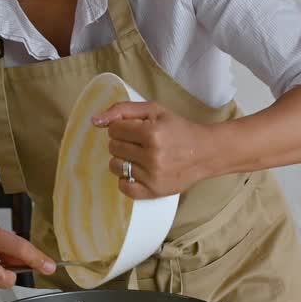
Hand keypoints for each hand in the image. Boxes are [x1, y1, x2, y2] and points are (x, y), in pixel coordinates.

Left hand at [93, 101, 216, 198]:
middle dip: (122, 142)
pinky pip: (123, 187)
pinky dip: (126, 179)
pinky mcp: (154, 191)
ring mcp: (153, 176)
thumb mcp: (155, 110)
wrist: (205, 152)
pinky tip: (138, 171)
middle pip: (113, 147)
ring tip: (139, 156)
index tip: (134, 129)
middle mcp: (152, 156)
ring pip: (115, 166)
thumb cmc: (179, 129)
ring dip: (123, 159)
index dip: (121, 127)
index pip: (114, 129)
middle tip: (139, 142)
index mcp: (152, 133)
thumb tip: (95, 120)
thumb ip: (123, 110)